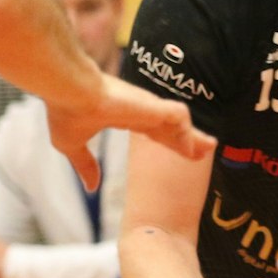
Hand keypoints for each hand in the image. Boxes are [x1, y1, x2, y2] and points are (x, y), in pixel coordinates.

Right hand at [48, 72, 213, 190]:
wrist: (67, 90)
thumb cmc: (66, 111)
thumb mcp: (72, 145)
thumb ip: (85, 165)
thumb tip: (91, 187)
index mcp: (123, 116)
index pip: (153, 129)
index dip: (167, 140)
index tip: (179, 149)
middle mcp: (138, 110)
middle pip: (171, 127)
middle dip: (188, 139)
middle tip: (206, 150)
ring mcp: (147, 107)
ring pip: (180, 122)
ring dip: (194, 135)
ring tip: (210, 147)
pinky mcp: (152, 105)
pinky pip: (179, 117)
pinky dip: (188, 131)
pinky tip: (193, 146)